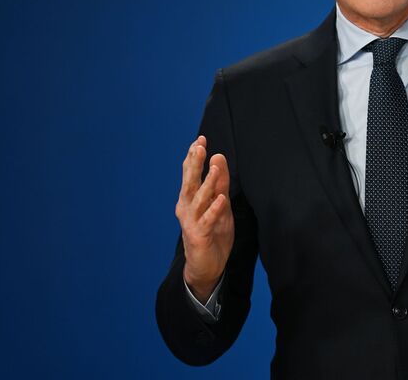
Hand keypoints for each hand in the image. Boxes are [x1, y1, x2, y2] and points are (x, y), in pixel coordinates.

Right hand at [176, 135, 234, 300]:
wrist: (206, 267)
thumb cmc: (212, 233)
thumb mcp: (220, 205)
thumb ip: (220, 183)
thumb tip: (218, 157)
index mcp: (190, 199)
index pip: (190, 174)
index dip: (194, 157)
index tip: (200, 139)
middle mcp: (187, 208)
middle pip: (190, 182)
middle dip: (195, 163)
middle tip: (199, 145)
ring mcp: (191, 222)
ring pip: (199, 199)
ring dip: (207, 182)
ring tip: (214, 167)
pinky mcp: (199, 235)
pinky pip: (208, 220)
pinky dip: (214, 209)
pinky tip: (221, 199)